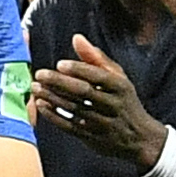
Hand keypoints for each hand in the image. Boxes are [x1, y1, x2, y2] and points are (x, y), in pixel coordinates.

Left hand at [34, 34, 170, 167]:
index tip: (60, 64)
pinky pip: (69, 125)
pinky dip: (53, 115)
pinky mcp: (91, 137)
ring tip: (35, 87)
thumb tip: (76, 38)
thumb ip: (96, 58)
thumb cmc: (124, 101)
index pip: (99, 76)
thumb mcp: (118, 79)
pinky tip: (40, 104)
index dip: (79, 69)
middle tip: (39, 74)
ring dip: (52, 97)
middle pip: (84, 92)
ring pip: (74, 108)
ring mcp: (102, 123)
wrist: (140, 138)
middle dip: (60, 82)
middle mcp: (112, 104)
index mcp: (120, 87)